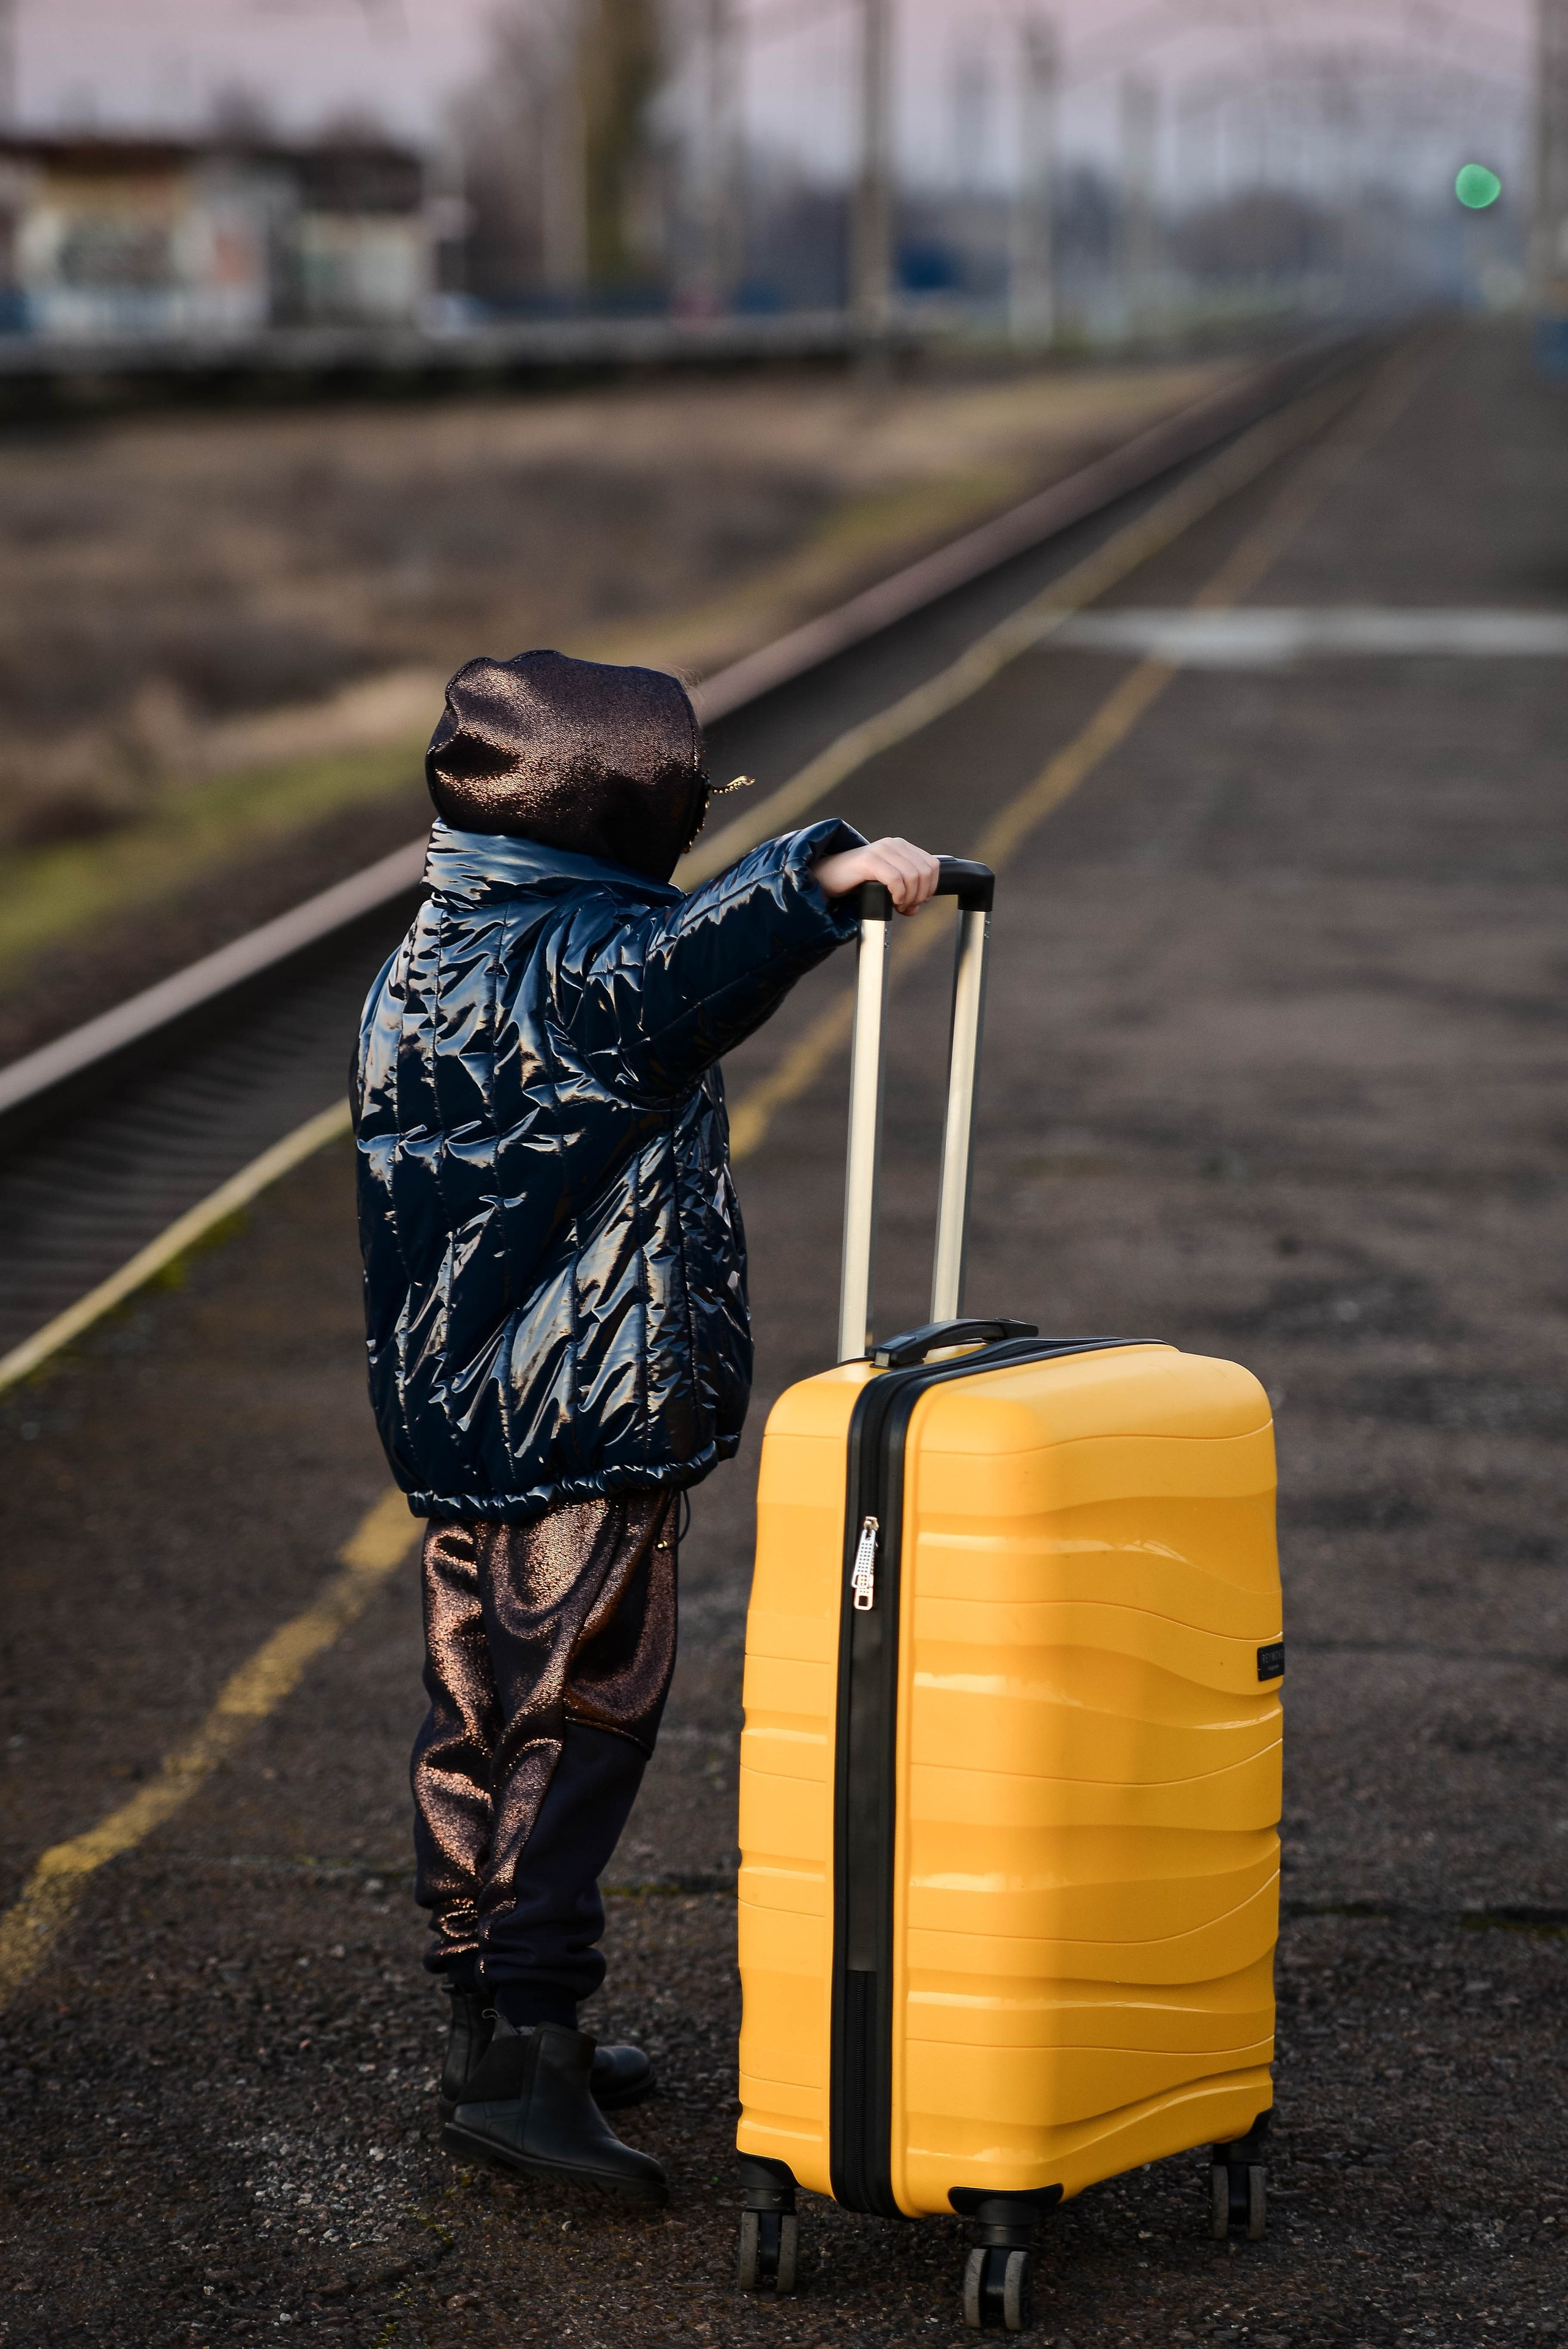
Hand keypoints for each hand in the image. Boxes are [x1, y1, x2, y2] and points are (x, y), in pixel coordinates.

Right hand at [812, 837, 941, 915]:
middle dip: (920, 895)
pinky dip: (899, 895)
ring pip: (913, 876)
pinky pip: (896, 879)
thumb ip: (903, 892)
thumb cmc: (854, 882)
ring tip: (898, 906)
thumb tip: (916, 908)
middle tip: (906, 907)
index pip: (932, 865)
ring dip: (909, 897)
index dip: (930, 887)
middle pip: (924, 872)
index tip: (918, 901)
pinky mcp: (870, 860)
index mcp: (901, 846)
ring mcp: (881, 850)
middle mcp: (893, 844)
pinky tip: (892, 901)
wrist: (826, 877)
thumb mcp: (884, 884)